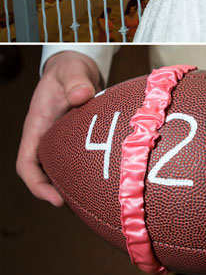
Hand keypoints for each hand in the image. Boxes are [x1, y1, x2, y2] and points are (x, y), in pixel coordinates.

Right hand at [16, 51, 100, 206]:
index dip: (37, 185)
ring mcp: (61, 140)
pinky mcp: (77, 139)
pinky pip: (79, 159)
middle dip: (58, 192)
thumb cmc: (68, 70)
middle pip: (45, 173)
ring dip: (74, 184)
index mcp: (37, 127)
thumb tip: (82, 95)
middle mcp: (47, 138)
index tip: (56, 199)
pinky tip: (109, 178)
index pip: (27, 163)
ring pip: (62, 169)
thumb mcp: (70, 72)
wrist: (76, 68)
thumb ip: (75, 82)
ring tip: (96, 199)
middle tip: (82, 207)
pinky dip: (89, 170)